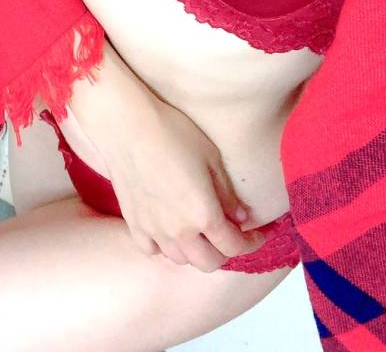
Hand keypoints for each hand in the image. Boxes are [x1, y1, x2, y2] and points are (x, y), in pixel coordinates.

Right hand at [67, 36, 267, 272]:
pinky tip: (168, 231)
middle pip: (209, 262)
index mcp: (204, 214)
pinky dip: (163, 247)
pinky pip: (150, 249)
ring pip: (180, 259)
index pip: (234, 246)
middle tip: (230, 234)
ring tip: (199, 232)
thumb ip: (227, 193)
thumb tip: (242, 217)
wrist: (127, 124)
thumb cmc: (170, 132)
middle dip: (225, 252)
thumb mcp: (210, 157)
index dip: (252, 243)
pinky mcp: (132, 221)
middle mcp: (179, 230)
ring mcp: (153, 228)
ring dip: (194, 251)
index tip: (259, 232)